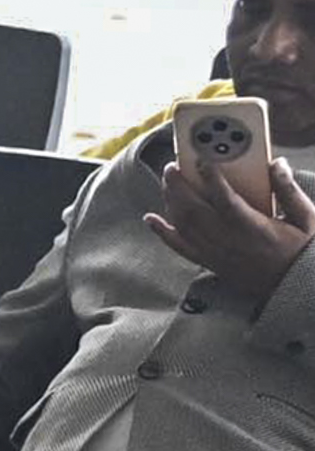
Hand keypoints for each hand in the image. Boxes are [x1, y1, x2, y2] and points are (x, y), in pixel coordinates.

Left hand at [147, 152, 314, 310]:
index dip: (212, 180)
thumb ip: (289, 190)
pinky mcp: (210, 263)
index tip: (202, 162)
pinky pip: (180, 248)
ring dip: (171, 201)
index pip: (226, 201)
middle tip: (173, 166)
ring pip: (185, 225)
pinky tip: (150, 219)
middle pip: (195, 211)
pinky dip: (163, 233)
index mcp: (255, 229)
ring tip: (167, 181)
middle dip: (180, 186)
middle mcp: (230, 242)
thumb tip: (276, 164)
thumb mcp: (306, 218)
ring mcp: (216, 254)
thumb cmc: (302, 251)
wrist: (296, 288)